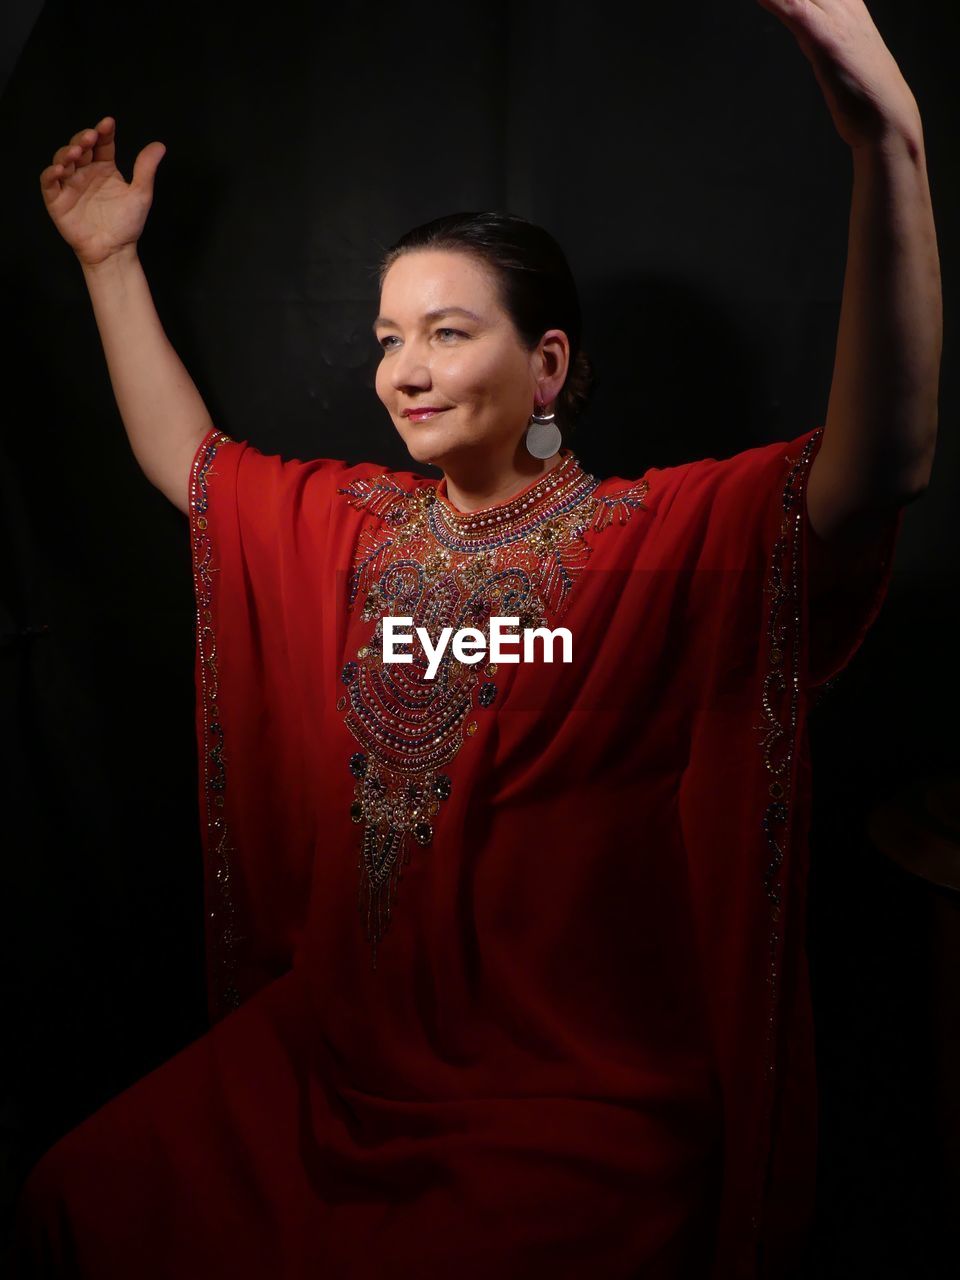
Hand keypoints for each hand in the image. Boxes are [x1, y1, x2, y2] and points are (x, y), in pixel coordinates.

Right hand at [39, 117, 165, 265]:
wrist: (114, 251)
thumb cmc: (127, 224)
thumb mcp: (141, 194)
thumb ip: (146, 169)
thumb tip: (159, 145)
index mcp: (105, 167)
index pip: (102, 143)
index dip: (103, 131)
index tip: (108, 123)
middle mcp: (86, 172)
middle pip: (80, 147)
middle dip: (83, 139)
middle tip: (91, 136)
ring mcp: (70, 184)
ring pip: (63, 160)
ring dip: (67, 152)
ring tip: (77, 152)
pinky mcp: (57, 199)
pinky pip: (49, 182)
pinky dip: (51, 174)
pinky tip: (60, 169)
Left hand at [756, 0, 921, 149]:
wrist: (886, 119)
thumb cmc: (863, 91)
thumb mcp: (839, 51)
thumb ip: (820, 32)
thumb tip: (806, 25)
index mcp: (848, 2)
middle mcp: (843, 3)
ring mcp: (835, 18)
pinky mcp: (825, 40)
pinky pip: (794, 9)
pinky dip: (774, 1)